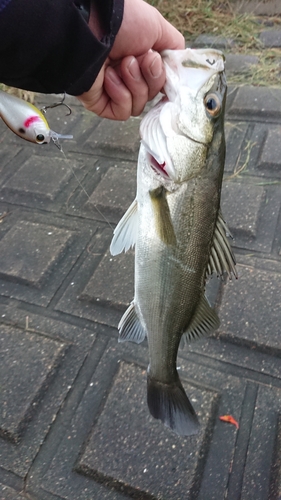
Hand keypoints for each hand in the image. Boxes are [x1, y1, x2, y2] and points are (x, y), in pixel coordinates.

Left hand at [77, 0, 184, 119]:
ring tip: (122, 64)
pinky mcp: (102, 104)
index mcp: (142, 60)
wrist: (91, 30)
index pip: (162, 82)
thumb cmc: (122, 23)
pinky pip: (124, 112)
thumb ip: (174, 48)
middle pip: (153, 94)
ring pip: (140, 106)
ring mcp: (115, 91)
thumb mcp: (158, 27)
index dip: (164, 77)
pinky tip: (110, 77)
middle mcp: (129, 76)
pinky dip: (121, 96)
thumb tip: (180, 69)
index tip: (158, 62)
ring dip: (135, 84)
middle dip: (150, 77)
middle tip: (138, 58)